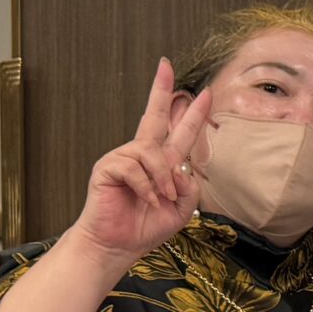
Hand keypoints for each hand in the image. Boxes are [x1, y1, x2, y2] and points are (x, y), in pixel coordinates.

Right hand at [72, 60, 213, 270]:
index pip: (178, 131)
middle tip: (165, 66)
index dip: (191, 113)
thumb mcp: (183, 209)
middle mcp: (141, 155)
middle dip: (160, 90)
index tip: (205, 92)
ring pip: (151, 151)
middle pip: (153, 115)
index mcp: (161, 163)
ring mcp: (122, 159)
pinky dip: (146, 186)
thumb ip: (190, 186)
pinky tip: (145, 199)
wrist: (118, 245)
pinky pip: (134, 168)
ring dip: (163, 177)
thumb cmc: (146, 227)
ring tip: (162, 197)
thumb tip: (179, 166)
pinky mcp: (107, 168)